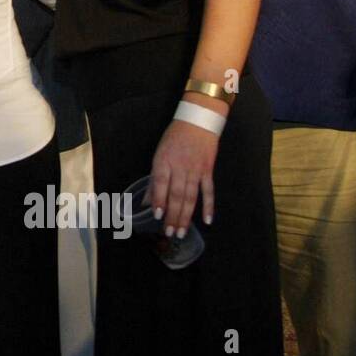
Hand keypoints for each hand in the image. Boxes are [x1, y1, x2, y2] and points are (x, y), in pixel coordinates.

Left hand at [149, 117, 218, 237]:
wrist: (198, 122)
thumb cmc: (173, 138)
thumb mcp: (159, 155)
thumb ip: (155, 180)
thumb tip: (147, 202)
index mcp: (164, 161)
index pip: (161, 183)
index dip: (160, 200)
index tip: (158, 216)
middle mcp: (180, 167)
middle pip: (176, 194)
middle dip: (173, 215)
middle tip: (170, 233)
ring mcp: (196, 170)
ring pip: (191, 197)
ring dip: (186, 216)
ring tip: (182, 232)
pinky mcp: (208, 171)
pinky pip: (209, 191)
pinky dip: (209, 206)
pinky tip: (207, 221)